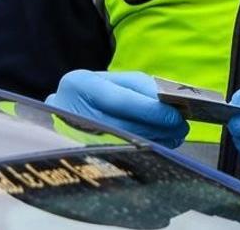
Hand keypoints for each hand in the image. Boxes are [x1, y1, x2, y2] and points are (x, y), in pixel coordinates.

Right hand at [45, 70, 188, 147]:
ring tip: (174, 136)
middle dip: (157, 127)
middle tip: (181, 127)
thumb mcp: (108, 82)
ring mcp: (70, 136)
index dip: (152, 110)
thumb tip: (167, 105)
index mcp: (79, 84)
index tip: (176, 116)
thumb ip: (137, 89)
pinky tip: (158, 145)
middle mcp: (69, 110)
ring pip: (122, 143)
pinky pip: (117, 155)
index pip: (120, 100)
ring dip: (154, 141)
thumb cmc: (91, 95)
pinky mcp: (78, 156)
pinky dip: (142, 150)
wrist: (58, 114)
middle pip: (123, 125)